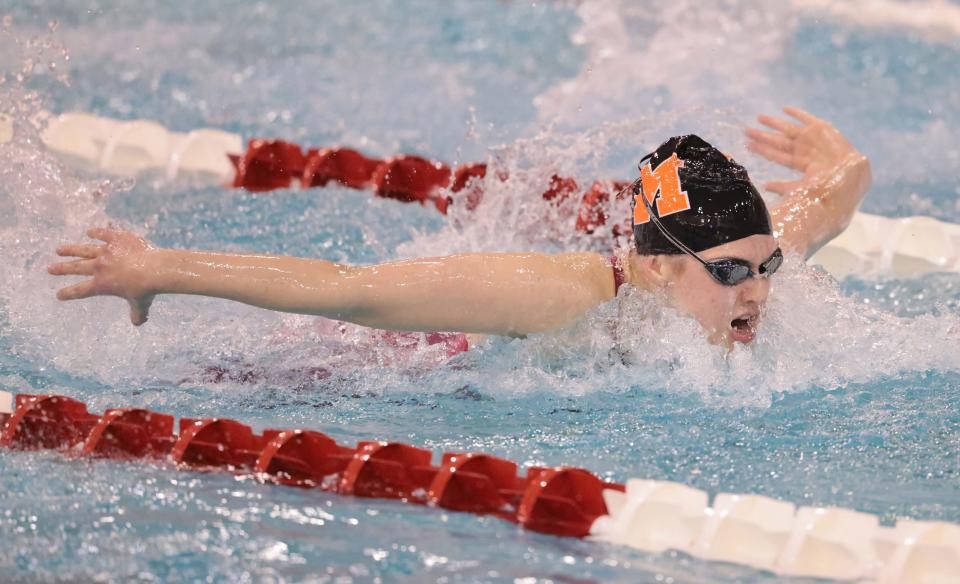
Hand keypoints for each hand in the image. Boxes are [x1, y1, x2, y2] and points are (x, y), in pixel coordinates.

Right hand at [48, 227, 158, 325]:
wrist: (154, 270)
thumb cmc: (146, 289)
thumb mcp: (140, 304)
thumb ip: (137, 313)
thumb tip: (138, 323)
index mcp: (102, 284)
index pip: (80, 290)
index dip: (68, 293)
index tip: (59, 294)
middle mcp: (99, 267)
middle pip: (76, 268)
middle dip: (62, 269)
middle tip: (50, 268)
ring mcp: (107, 251)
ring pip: (84, 250)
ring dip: (71, 250)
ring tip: (59, 250)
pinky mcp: (117, 239)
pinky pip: (104, 234)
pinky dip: (97, 232)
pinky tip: (90, 232)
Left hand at [746, 107, 869, 198]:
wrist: (849, 176)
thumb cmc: (827, 187)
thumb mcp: (801, 189)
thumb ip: (783, 187)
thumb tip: (764, 187)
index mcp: (799, 163)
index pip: (776, 155)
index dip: (762, 150)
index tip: (748, 145)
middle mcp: (804, 150)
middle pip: (778, 141)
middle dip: (762, 136)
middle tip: (746, 130)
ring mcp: (812, 139)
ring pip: (788, 129)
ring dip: (774, 123)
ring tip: (759, 118)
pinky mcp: (822, 129)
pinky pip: (807, 118)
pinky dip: (797, 113)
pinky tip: (785, 109)